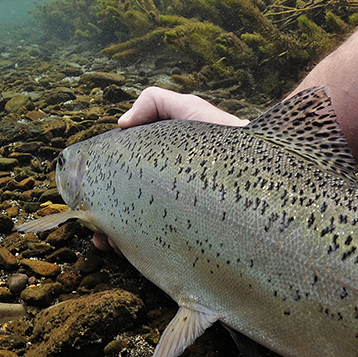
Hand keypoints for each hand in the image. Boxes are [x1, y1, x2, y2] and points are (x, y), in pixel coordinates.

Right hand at [92, 87, 246, 251]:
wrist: (267, 163)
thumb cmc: (225, 135)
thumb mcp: (187, 110)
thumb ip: (153, 103)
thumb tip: (121, 124)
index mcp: (156, 172)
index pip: (121, 187)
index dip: (101, 193)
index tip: (90, 202)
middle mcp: (164, 197)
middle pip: (125, 214)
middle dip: (106, 223)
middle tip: (99, 231)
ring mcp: (178, 219)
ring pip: (139, 236)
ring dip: (119, 241)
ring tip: (110, 243)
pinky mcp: (193, 238)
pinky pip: (162, 252)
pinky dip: (143, 254)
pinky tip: (132, 252)